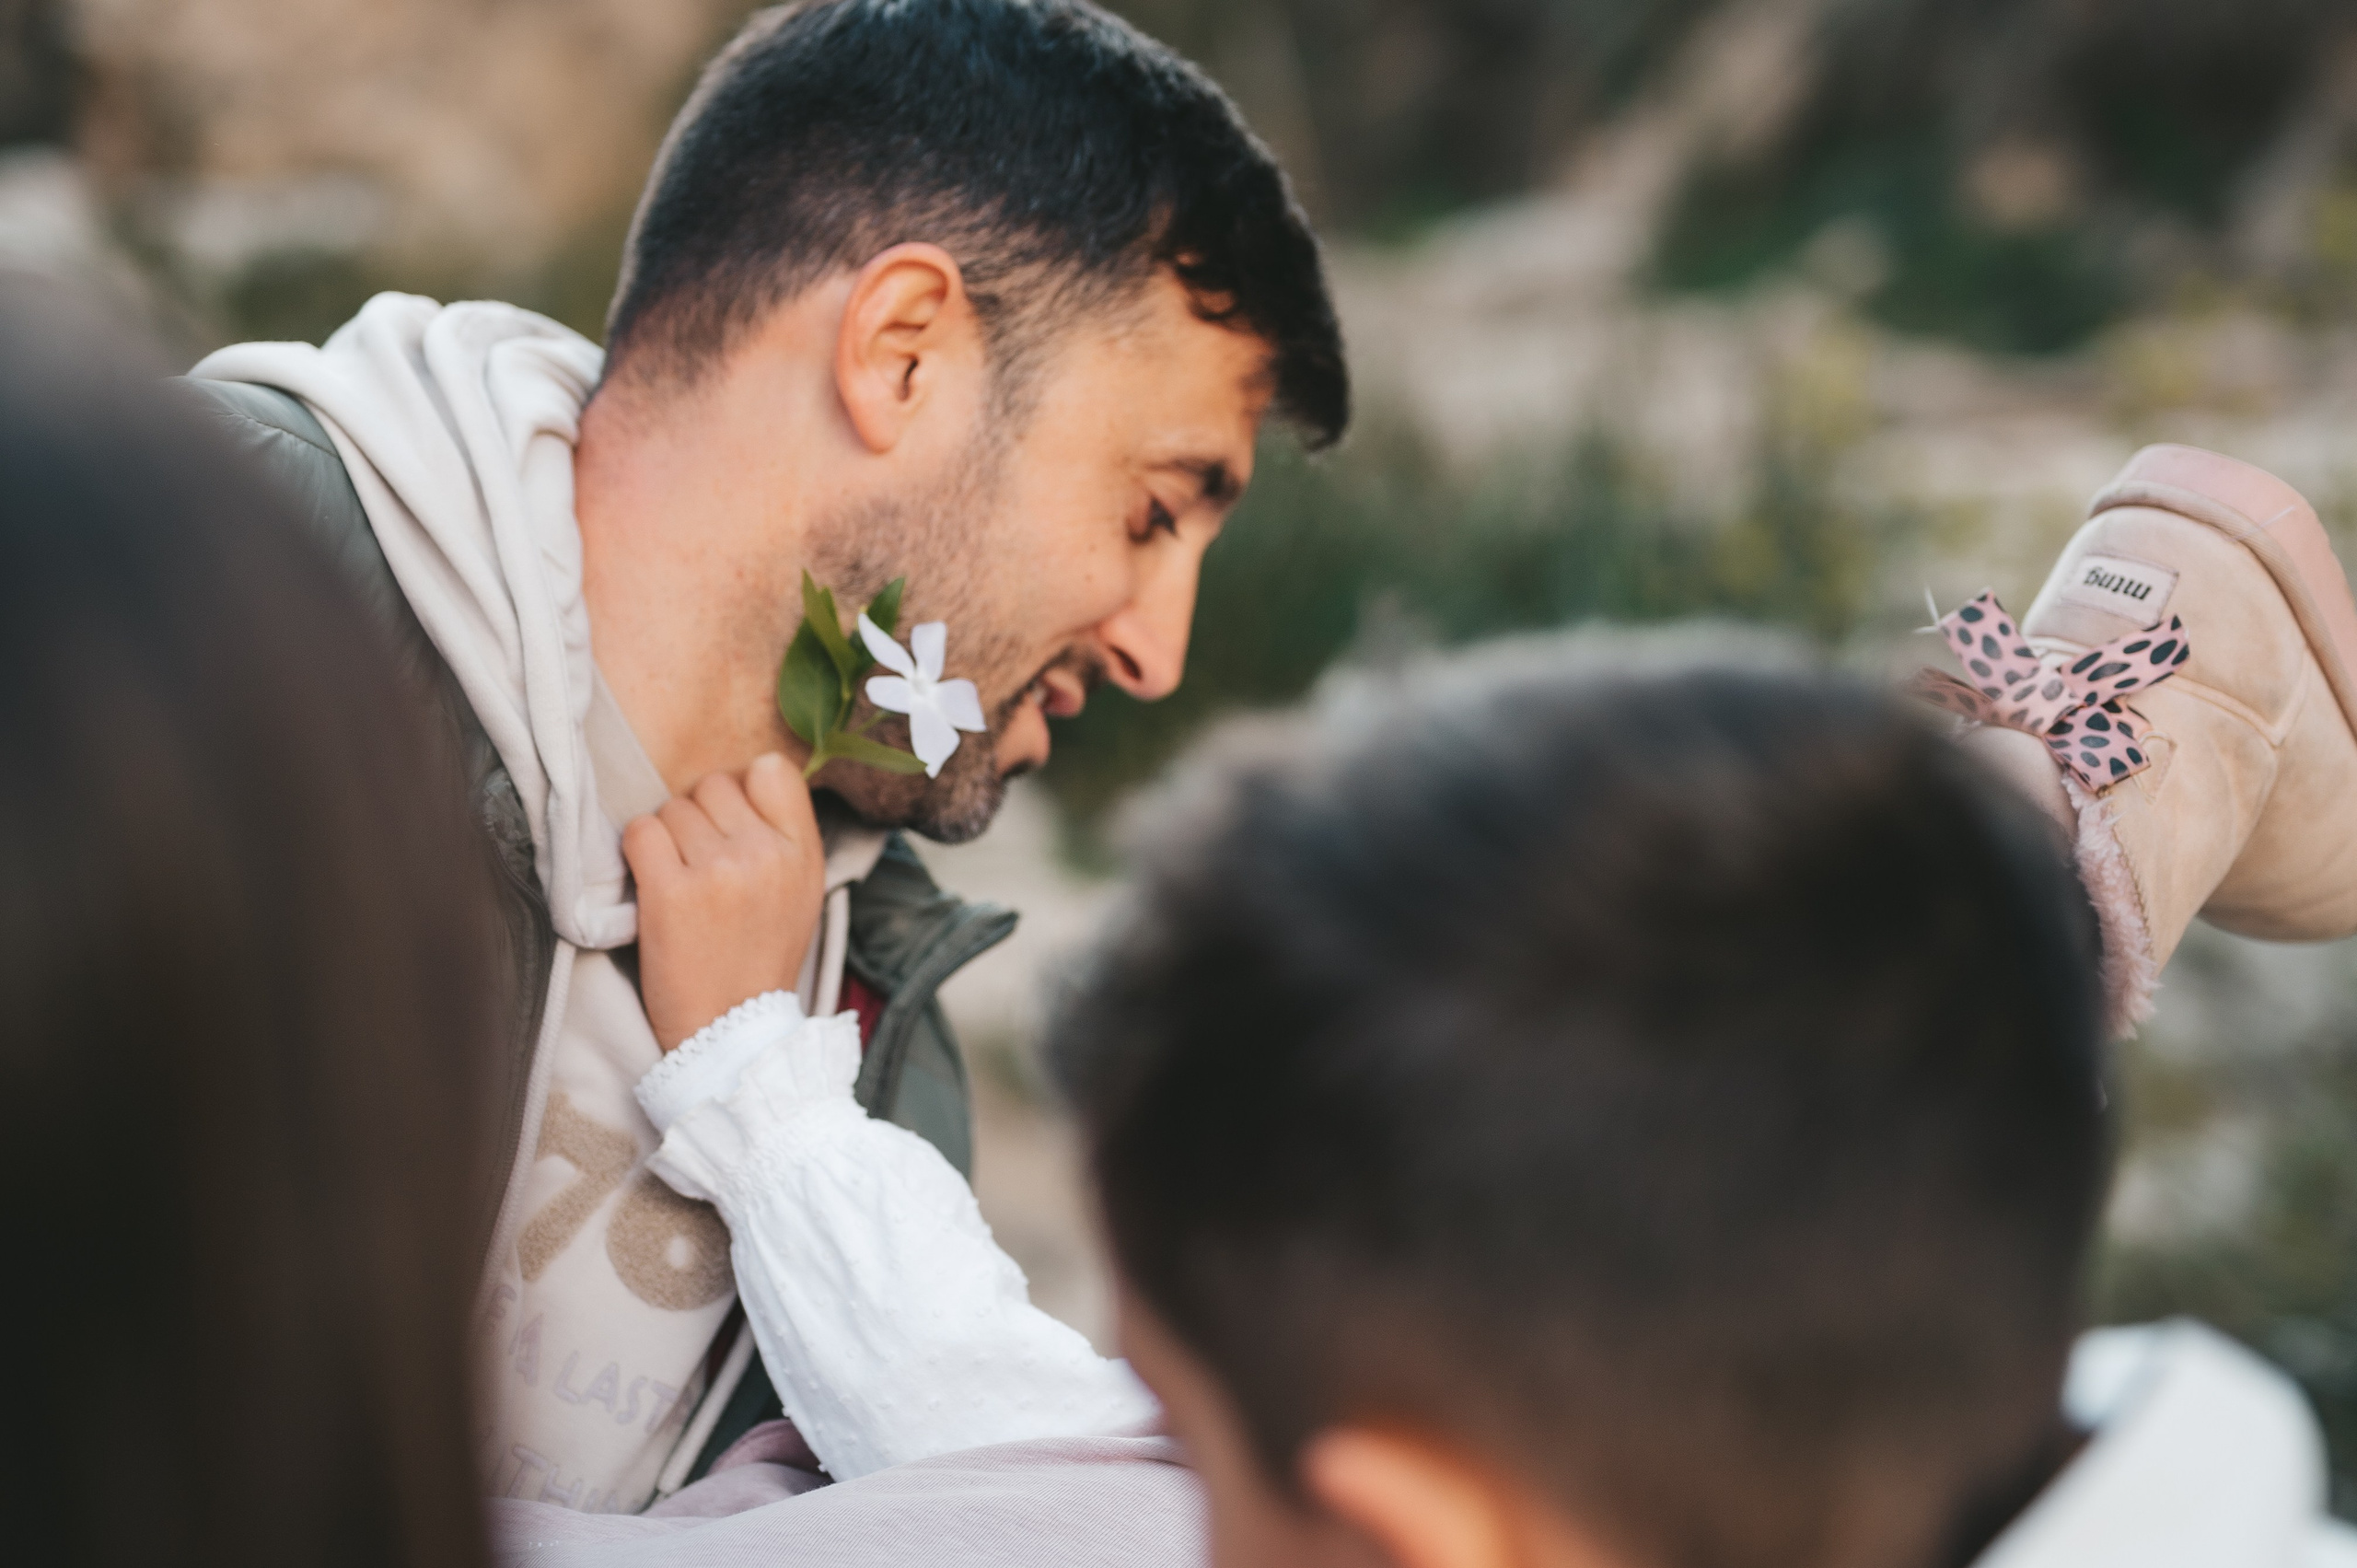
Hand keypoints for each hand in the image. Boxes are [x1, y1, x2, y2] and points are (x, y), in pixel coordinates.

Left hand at [623, 753, 824, 1051]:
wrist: (730, 1030)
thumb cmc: (758, 958)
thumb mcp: (801, 893)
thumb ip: (783, 835)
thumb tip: (745, 778)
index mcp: (802, 852)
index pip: (770, 770)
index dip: (741, 790)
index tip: (730, 823)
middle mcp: (764, 854)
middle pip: (712, 785)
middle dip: (698, 817)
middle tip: (698, 863)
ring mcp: (717, 871)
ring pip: (672, 808)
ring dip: (666, 839)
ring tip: (679, 882)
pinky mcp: (670, 892)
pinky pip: (641, 832)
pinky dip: (638, 853)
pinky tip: (652, 884)